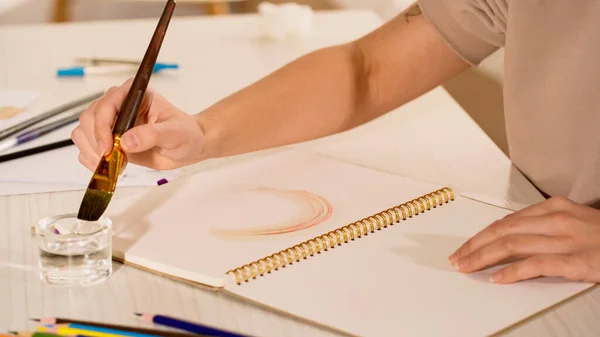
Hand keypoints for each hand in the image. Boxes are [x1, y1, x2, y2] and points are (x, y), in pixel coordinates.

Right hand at [72, 79, 206, 170]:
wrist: (187, 147)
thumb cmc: (185, 134)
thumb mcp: (174, 133)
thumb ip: (152, 135)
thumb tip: (125, 142)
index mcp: (133, 94)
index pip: (107, 104)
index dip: (102, 126)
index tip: (108, 147)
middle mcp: (118, 105)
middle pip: (89, 118)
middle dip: (95, 142)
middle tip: (110, 160)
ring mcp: (111, 122)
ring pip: (83, 132)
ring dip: (91, 152)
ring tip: (111, 164)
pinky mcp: (109, 140)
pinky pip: (87, 148)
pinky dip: (92, 160)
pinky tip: (109, 167)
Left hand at [449, 196, 599, 283]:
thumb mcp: (574, 223)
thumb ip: (545, 227)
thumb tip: (512, 237)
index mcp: (554, 208)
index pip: (507, 221)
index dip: (482, 235)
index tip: (465, 246)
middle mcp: (557, 220)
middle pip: (503, 231)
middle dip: (475, 245)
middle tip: (457, 258)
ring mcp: (566, 239)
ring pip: (512, 245)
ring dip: (483, 257)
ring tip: (467, 267)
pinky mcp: (577, 260)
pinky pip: (536, 265)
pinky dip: (513, 272)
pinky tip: (497, 279)